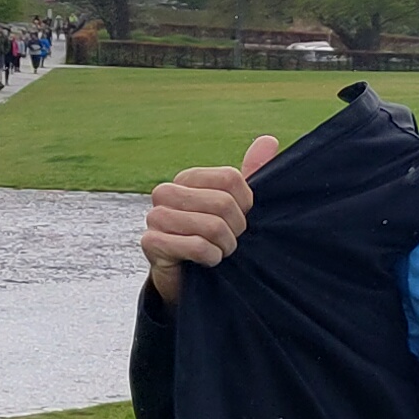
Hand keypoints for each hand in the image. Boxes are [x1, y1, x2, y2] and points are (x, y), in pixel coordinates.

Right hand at [142, 135, 279, 302]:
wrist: (191, 279)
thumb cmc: (215, 238)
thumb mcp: (237, 205)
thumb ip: (252, 172)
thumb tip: (268, 140)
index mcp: (188, 178)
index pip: (232, 179)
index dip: (246, 204)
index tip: (241, 219)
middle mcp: (166, 192)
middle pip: (223, 202)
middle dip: (236, 229)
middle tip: (228, 240)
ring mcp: (154, 216)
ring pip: (211, 226)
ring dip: (224, 246)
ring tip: (218, 251)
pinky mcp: (150, 242)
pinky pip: (195, 245)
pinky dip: (210, 257)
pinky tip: (206, 262)